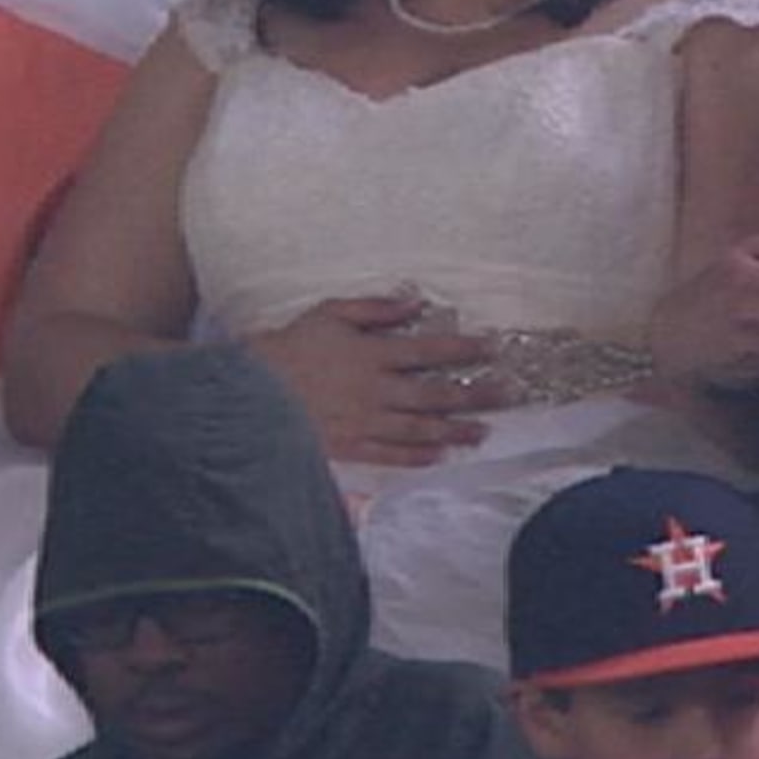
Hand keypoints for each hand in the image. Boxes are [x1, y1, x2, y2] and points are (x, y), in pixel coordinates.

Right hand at [247, 297, 503, 467]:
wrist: (250, 390)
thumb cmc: (290, 346)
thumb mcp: (330, 313)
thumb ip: (376, 308)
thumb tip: (416, 302)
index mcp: (372, 353)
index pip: (430, 350)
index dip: (464, 349)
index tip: (493, 348)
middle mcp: (375, 389)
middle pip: (435, 393)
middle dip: (475, 394)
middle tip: (508, 395)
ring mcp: (364, 421)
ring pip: (420, 428)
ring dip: (455, 429)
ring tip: (483, 432)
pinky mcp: (350, 446)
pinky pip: (391, 454)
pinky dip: (418, 455)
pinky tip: (440, 456)